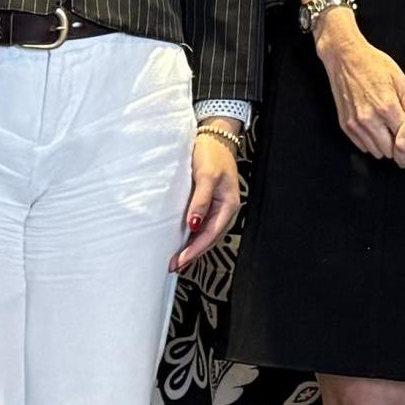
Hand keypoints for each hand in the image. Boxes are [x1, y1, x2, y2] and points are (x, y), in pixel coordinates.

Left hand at [172, 130, 242, 271]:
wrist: (214, 137)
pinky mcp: (211, 203)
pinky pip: (203, 224)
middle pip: (209, 238)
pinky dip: (193, 236)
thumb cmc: (212, 154)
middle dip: (192, 254)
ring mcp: (219, 207)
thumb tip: (194, 224)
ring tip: (178, 260)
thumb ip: (201, 200)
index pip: (210, 234)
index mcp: (229, 205)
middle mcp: (225, 209)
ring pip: (206, 233)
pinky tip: (184, 241)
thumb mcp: (206, 176)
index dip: (195, 249)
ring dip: (192, 247)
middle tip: (174, 266)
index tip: (180, 260)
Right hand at [315, 12, 404, 158]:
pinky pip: (362, 146)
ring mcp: (356, 123)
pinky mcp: (345, 124)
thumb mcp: (400, 80)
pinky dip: (372, 144)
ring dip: (386, 148)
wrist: (345, 57)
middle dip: (401, 150)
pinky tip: (377, 133)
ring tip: (391, 137)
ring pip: (377, 152)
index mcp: (387, 107)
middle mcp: (370, 119)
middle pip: (391, 151)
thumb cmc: (372, 64)